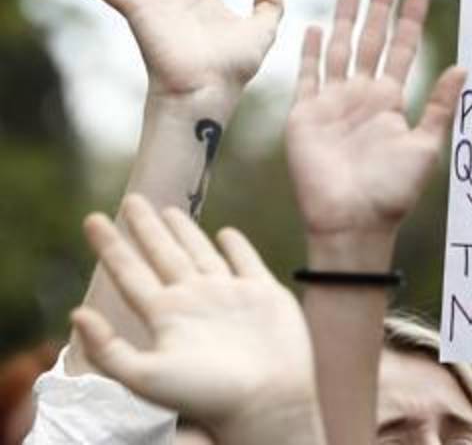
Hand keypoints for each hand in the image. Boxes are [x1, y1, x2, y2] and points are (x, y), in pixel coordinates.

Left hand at [71, 196, 320, 443]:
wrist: (267, 400)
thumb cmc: (208, 395)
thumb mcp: (145, 376)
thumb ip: (108, 350)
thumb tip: (76, 314)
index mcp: (165, 316)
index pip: (129, 273)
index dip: (109, 247)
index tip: (91, 220)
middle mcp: (194, 301)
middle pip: (163, 254)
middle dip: (145, 228)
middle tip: (131, 200)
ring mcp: (229, 294)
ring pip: (200, 253)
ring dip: (185, 232)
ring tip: (170, 210)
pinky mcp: (263, 293)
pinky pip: (246, 261)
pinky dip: (236, 245)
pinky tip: (227, 233)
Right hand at [286, 0, 465, 251]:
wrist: (352, 221)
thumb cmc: (392, 191)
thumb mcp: (426, 146)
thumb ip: (442, 106)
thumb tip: (463, 67)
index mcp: (391, 101)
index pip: (402, 49)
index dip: (410, 19)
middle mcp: (363, 96)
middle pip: (372, 39)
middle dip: (380, 5)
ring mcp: (333, 102)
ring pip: (341, 48)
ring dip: (347, 18)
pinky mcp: (306, 115)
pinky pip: (308, 76)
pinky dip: (311, 51)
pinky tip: (318, 26)